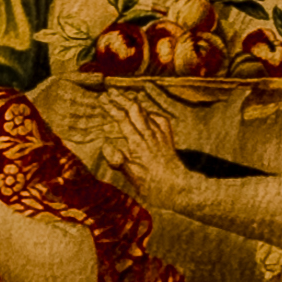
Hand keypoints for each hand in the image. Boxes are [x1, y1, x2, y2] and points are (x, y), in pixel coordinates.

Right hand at [47, 87, 181, 203]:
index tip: (102, 99)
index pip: (123, 120)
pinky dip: (152, 114)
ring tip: (126, 97)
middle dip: (122, 100)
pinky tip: (148, 114)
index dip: (112, 108)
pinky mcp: (168, 140)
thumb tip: (106, 145)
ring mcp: (161, 137)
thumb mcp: (132, 176)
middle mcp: (151, 136)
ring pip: (147, 113)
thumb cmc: (153, 185)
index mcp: (139, 144)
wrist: (179, 189)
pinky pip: (161, 121)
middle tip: (110, 92)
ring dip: (135, 104)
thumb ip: (118, 160)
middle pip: (136, 111)